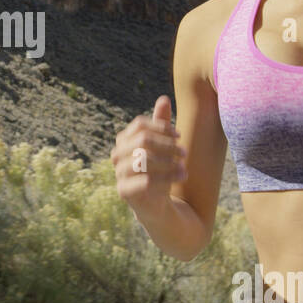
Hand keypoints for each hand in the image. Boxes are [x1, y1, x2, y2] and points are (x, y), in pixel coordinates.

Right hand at [112, 95, 185, 211]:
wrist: (155, 204)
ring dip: (169, 162)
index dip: (161, 127)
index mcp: (124, 140)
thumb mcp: (162, 147)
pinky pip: (145, 181)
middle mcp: (117, 155)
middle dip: (167, 145)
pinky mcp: (124, 192)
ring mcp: (118, 173)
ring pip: (143, 160)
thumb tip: (163, 98)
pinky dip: (167, 178)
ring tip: (184, 167)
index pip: (140, 125)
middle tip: (185, 152)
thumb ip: (161, 125)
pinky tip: (181, 176)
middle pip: (142, 140)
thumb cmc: (159, 171)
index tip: (179, 136)